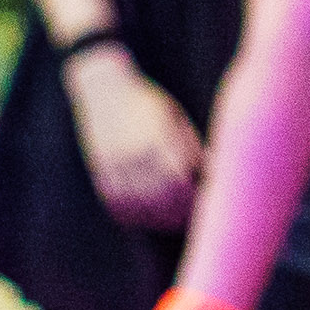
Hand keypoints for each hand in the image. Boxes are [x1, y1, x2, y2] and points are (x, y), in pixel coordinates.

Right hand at [64, 46, 202, 232]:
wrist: (104, 88)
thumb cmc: (148, 102)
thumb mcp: (174, 118)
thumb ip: (189, 147)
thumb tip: (210, 173)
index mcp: (156, 140)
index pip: (181, 183)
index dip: (194, 197)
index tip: (205, 202)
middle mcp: (133, 155)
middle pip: (161, 199)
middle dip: (179, 212)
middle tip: (192, 217)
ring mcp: (114, 165)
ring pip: (139, 205)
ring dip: (158, 219)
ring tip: (171, 222)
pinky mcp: (100, 171)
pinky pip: (117, 203)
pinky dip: (133, 214)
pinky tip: (146, 216)